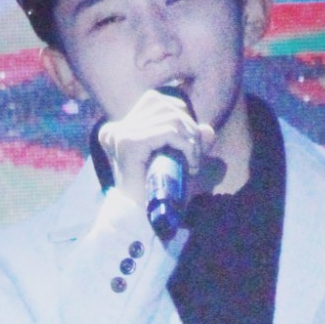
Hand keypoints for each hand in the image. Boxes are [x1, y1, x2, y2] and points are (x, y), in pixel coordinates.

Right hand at [98, 88, 214, 208]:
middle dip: (190, 130)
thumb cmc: (158, 194)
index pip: (157, 102)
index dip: (182, 118)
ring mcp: (120, 134)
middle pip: (166, 107)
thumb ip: (192, 142)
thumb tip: (208, 130)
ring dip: (191, 140)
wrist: (141, 221)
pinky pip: (169, 132)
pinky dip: (186, 146)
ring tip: (193, 163)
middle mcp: (116, 128)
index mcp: (120, 128)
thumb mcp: (178, 162)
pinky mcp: (129, 143)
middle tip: (196, 158)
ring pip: (171, 118)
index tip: (189, 146)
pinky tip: (189, 164)